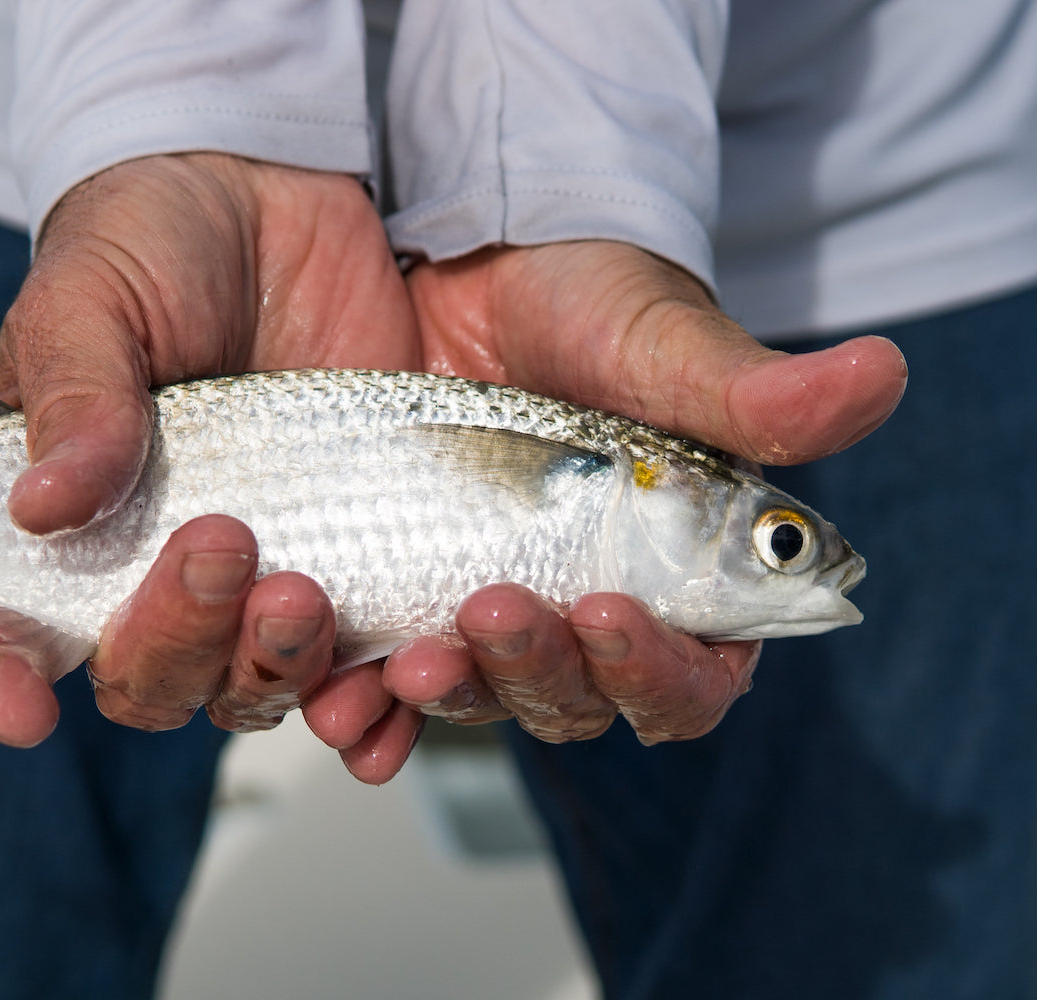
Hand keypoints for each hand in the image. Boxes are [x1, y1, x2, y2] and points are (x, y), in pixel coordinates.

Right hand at [0, 153, 422, 759]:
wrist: (285, 197)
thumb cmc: (155, 241)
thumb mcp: (94, 294)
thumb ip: (73, 394)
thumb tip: (40, 509)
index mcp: (55, 517)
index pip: (1, 623)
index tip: (21, 706)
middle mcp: (146, 568)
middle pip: (142, 674)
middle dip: (172, 640)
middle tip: (218, 545)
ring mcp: (252, 573)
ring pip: (246, 685)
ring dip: (268, 668)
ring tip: (302, 594)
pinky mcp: (348, 559)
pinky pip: (355, 663)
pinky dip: (372, 695)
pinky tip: (391, 680)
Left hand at [351, 241, 906, 745]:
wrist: (460, 255)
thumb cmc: (582, 298)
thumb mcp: (658, 341)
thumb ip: (751, 390)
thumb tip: (881, 377)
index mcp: (679, 575)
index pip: (695, 674)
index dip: (659, 670)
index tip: (606, 613)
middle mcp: (585, 606)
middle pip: (578, 701)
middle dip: (539, 675)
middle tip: (492, 612)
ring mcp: (487, 604)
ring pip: (481, 699)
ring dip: (451, 697)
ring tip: (410, 663)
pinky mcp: (401, 591)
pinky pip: (386, 676)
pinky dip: (369, 703)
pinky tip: (342, 697)